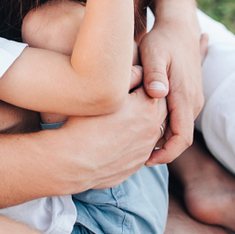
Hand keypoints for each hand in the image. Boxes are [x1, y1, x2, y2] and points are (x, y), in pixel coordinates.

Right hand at [52, 87, 166, 190]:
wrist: (74, 163)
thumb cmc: (84, 124)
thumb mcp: (106, 94)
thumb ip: (128, 77)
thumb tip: (140, 70)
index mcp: (147, 107)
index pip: (154, 86)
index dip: (143, 79)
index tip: (129, 79)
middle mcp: (152, 128)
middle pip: (160, 106)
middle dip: (150, 98)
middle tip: (131, 93)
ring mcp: (146, 148)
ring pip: (155, 128)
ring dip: (146, 119)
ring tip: (126, 113)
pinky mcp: (137, 163)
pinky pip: (145, 146)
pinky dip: (139, 137)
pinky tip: (121, 134)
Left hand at [138, 14, 203, 164]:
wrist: (180, 26)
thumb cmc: (162, 40)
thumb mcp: (153, 53)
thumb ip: (155, 74)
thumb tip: (157, 93)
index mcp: (184, 96)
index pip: (181, 138)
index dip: (165, 154)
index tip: (145, 161)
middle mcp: (193, 101)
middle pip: (179, 137)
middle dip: (160, 150)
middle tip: (134, 156)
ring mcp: (193, 98)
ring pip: (178, 128)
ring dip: (161, 138)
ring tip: (135, 143)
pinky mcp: (189, 94)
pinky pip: (179, 118)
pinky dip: (164, 126)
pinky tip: (144, 126)